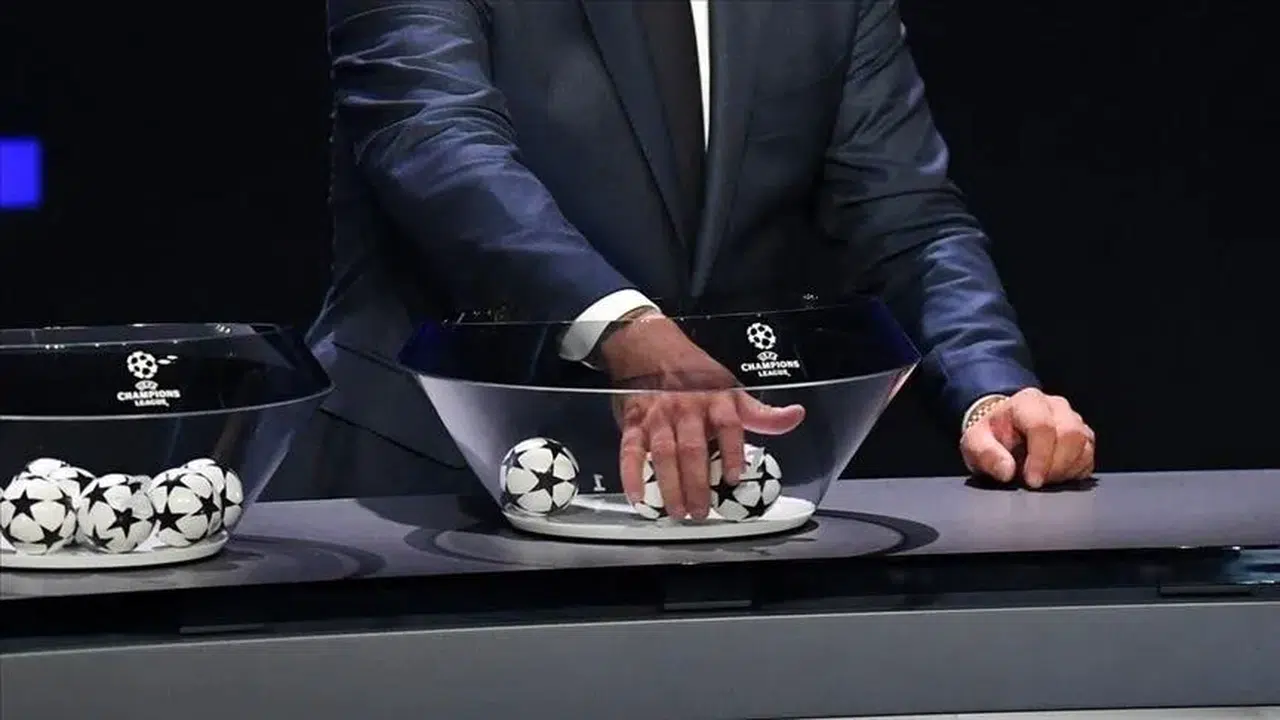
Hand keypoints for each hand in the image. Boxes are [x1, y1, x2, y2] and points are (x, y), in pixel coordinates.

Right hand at [600, 312, 804, 519]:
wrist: (651, 349)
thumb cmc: (696, 378)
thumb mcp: (733, 392)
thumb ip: (762, 414)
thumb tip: (796, 416)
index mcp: (717, 401)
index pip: (728, 427)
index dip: (732, 452)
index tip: (735, 478)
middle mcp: (687, 409)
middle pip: (693, 448)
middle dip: (697, 483)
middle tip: (702, 512)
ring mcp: (658, 416)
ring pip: (664, 453)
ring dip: (670, 486)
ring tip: (678, 513)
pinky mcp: (634, 423)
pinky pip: (631, 451)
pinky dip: (632, 476)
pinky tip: (638, 498)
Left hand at [960, 388, 1094, 487]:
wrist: (1004, 432)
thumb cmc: (991, 436)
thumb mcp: (975, 443)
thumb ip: (986, 455)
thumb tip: (1006, 472)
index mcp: (1027, 401)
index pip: (1042, 426)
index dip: (1040, 457)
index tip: (1031, 481)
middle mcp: (1055, 406)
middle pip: (1070, 434)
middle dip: (1055, 465)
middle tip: (1036, 482)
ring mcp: (1073, 419)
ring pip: (1084, 445)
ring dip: (1065, 469)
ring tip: (1043, 478)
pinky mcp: (1083, 437)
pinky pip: (1089, 456)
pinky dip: (1074, 471)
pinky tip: (1054, 476)